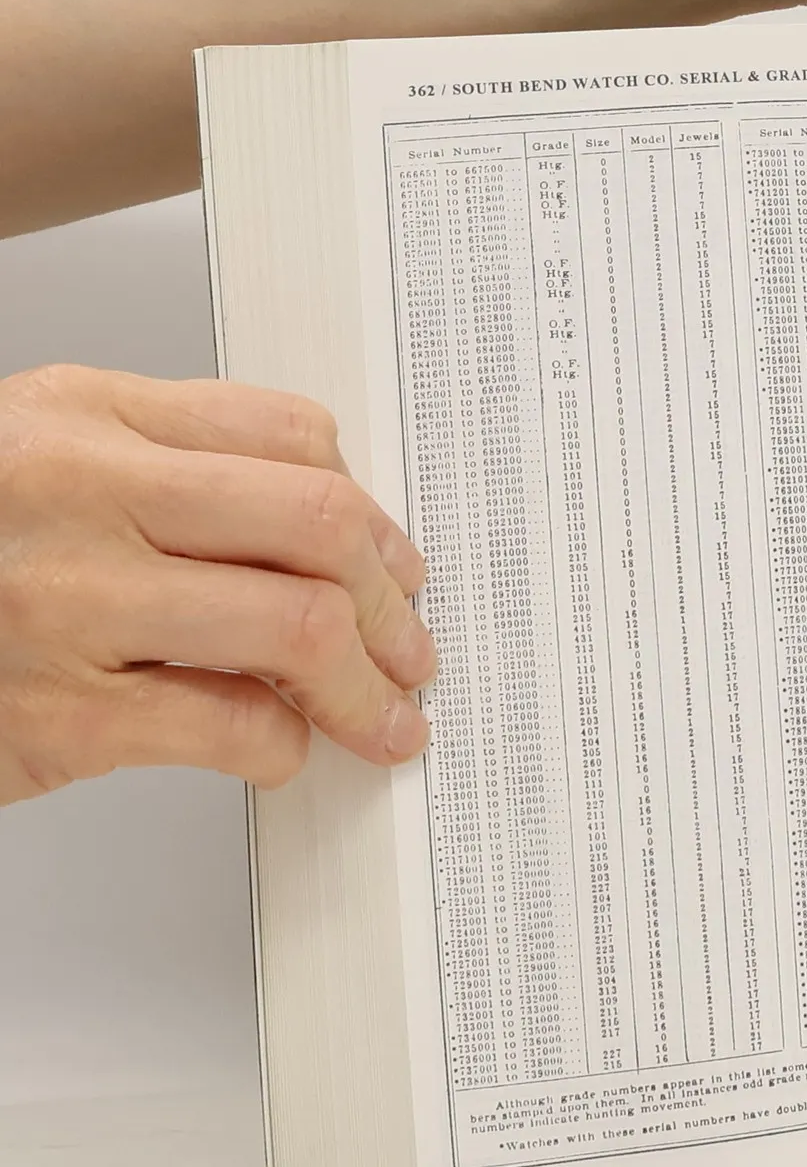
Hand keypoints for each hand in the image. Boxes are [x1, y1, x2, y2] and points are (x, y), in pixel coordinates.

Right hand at [0, 365, 433, 803]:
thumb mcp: (36, 457)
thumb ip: (164, 464)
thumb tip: (319, 517)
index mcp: (85, 418)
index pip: (290, 436)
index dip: (371, 509)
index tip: (394, 558)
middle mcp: (83, 495)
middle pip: (317, 523)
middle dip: (392, 596)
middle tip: (410, 644)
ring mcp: (72, 605)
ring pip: (298, 624)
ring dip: (368, 684)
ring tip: (384, 713)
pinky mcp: (63, 717)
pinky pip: (234, 726)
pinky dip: (284, 745)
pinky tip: (281, 748)